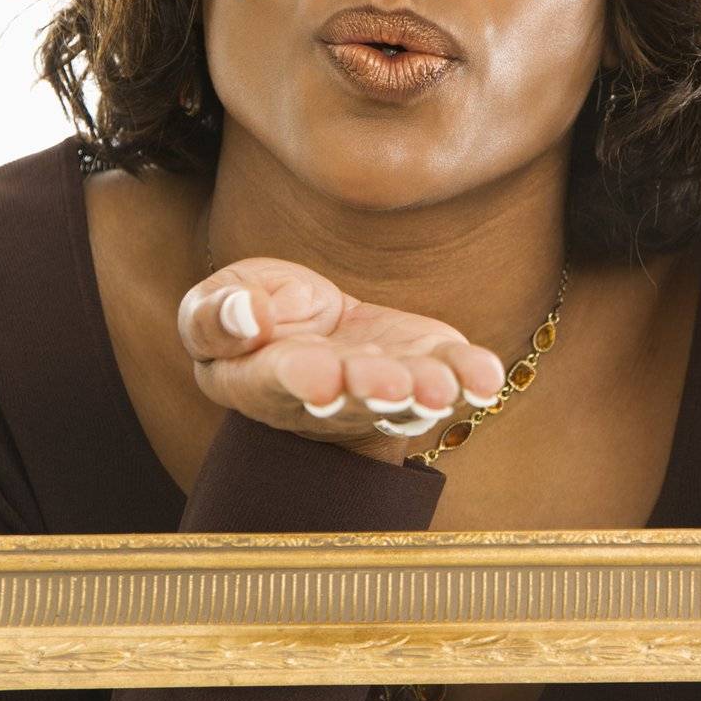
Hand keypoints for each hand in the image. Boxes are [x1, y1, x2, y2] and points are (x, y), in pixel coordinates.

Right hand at [176, 257, 508, 455]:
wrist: (314, 331)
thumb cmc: (257, 316)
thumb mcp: (218, 301)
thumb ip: (216, 314)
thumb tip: (246, 313)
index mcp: (263, 379)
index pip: (281, 381)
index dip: (302, 379)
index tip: (320, 378)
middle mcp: (328, 398)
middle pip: (350, 399)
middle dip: (371, 389)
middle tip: (391, 385)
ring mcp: (382, 387)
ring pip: (403, 398)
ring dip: (423, 393)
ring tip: (440, 388)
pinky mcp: (424, 362)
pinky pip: (450, 376)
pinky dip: (469, 378)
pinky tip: (484, 377)